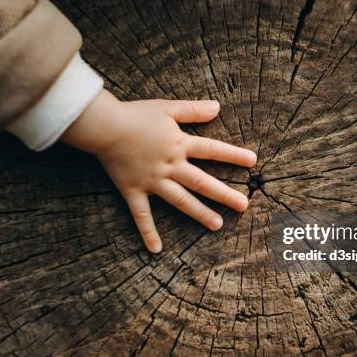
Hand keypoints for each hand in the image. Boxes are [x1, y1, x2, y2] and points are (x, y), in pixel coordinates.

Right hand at [61, 89, 255, 252]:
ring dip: (200, 213)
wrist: (104, 126)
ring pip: (181, 200)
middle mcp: (170, 165)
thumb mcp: (167, 107)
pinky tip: (156, 249)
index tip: (253, 162)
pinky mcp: (134, 191)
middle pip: (202, 181)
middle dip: (225, 194)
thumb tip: (218, 107)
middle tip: (244, 206)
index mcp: (179, 144)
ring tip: (218, 225)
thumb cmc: (135, 115)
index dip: (233, 155)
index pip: (212, 150)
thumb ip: (193, 109)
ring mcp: (153, 181)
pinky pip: (141, 215)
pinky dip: (148, 232)